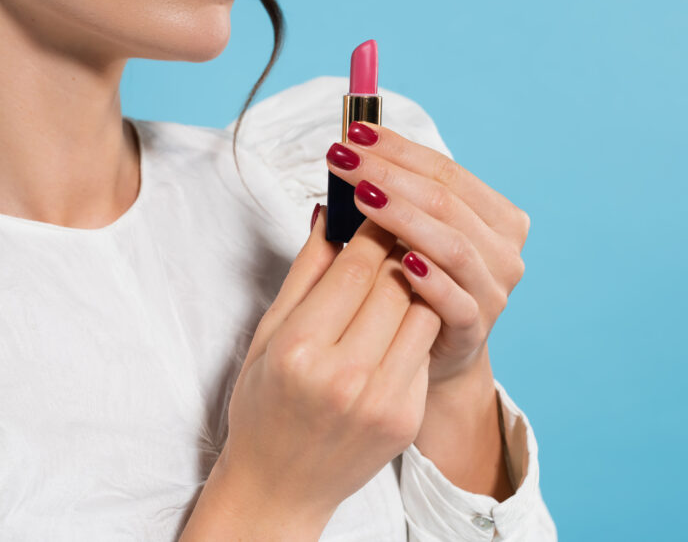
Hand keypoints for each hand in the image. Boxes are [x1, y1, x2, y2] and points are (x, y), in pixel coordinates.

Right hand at [215, 207, 440, 529]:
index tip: (376, 201)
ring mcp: (381, 400)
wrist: (280, 486)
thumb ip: (304, 272)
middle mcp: (344, 376)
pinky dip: (419, 317)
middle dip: (398, 241)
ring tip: (404, 259)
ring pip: (422, 309)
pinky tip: (404, 307)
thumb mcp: (267, 335)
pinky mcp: (406, 416)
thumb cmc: (263, 404)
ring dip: (417, 277)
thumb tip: (329, 212)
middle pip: (396, 282)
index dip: (372, 225)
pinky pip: (424, 347)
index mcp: (299, 350)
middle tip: (397, 218)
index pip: (356, 266)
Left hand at [325, 121, 529, 391]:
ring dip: (404, 217)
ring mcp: (495, 290)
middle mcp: (504, 250)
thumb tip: (347, 148)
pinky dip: (429, 279)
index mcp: (496, 216)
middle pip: (447, 202)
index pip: (446, 171)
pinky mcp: (476, 329)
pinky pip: (455, 300)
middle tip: (343, 158)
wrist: (431, 355)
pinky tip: (399, 261)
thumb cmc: (414, 284)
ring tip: (361, 196)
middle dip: (390, 174)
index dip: (399, 149)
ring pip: (453, 245)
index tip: (354, 132)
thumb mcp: (408, 233)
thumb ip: (391, 193)